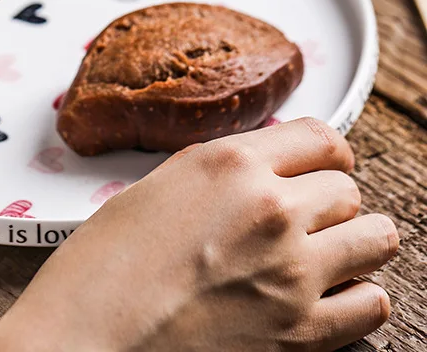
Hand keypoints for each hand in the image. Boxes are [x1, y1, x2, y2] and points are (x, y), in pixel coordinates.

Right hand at [0, 118, 398, 351]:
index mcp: (230, 163)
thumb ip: (224, 172)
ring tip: (326, 251)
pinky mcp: (303, 330)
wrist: (93, 328)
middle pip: (347, 188)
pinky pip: (373, 303)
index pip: (321, 138)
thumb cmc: (109, 259)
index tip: (321, 166)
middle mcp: (270, 208)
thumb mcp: (161, 184)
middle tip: (305, 216)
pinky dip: (358, 295)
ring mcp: (292, 270)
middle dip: (328, 200)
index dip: (325, 153)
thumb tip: (265, 171)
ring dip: (353, 241)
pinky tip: (328, 293)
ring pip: (375, 237)